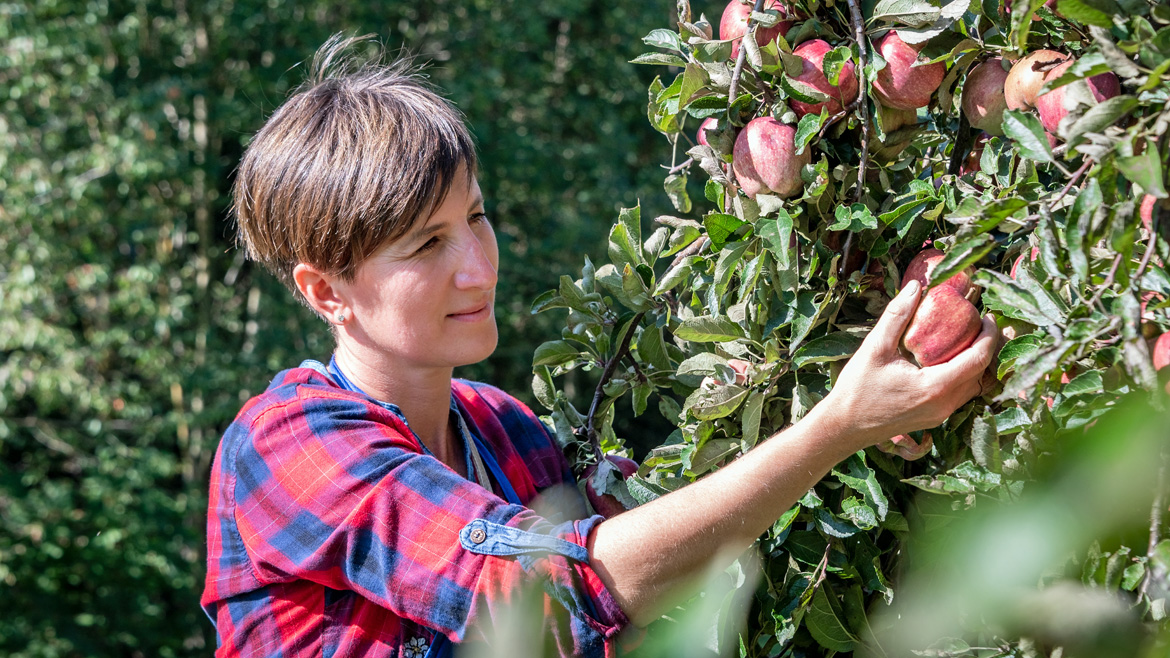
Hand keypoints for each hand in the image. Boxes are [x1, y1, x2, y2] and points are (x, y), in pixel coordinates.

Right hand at [813, 280, 997, 450]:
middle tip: (985, 323)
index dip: (989, 335)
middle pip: (983, 374)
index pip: (978, 358)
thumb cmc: (857, 389)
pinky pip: (961, 396)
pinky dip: (966, 376)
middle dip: (989, 347)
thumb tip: (916, 286)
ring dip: (979, 363)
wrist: (844, 427)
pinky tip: (954, 360)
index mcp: (935, 387)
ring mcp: (941, 415)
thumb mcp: (875, 348)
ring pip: (974, 387)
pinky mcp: (934, 419)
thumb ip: (897, 316)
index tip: (988, 315)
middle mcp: (945, 405)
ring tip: (974, 339)